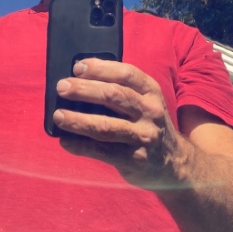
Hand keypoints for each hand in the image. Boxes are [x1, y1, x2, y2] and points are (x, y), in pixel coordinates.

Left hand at [53, 58, 178, 185]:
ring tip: (58, 116)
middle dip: (84, 89)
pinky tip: (65, 141)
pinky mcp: (135, 159)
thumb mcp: (144, 102)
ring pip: (105, 126)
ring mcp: (143, 136)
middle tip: (61, 87)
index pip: (126, 73)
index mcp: (150, 91)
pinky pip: (102, 151)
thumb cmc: (146, 124)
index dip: (100, 68)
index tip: (77, 67)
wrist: (174, 163)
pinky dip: (80, 145)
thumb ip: (120, 90)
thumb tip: (78, 79)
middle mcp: (150, 112)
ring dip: (78, 119)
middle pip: (113, 96)